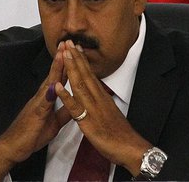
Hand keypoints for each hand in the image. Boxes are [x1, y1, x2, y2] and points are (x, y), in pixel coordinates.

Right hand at [0, 44, 71, 179]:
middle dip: (62, 58)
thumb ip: (64, 112)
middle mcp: (41, 97)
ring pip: (49, 82)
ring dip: (56, 68)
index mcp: (47, 98)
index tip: (74, 51)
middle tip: (68, 41)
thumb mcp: (54, 123)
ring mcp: (37, 103)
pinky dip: (49, 93)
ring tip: (62, 54)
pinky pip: (43, 102)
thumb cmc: (32, 135)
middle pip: (54, 74)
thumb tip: (76, 104)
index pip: (59, 78)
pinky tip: (55, 85)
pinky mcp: (35, 114)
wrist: (12, 148)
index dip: (67, 65)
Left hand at [55, 40, 152, 176]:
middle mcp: (99, 99)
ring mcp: (93, 109)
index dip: (82, 61)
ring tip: (65, 54)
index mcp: (103, 97)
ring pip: (80, 85)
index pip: (91, 74)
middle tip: (69, 41)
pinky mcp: (88, 122)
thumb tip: (99, 96)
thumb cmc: (120, 135)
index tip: (76, 47)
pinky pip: (75, 108)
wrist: (130, 148)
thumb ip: (103, 104)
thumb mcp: (110, 114)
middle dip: (76, 58)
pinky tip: (58, 86)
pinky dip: (66, 96)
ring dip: (72, 69)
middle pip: (85, 75)